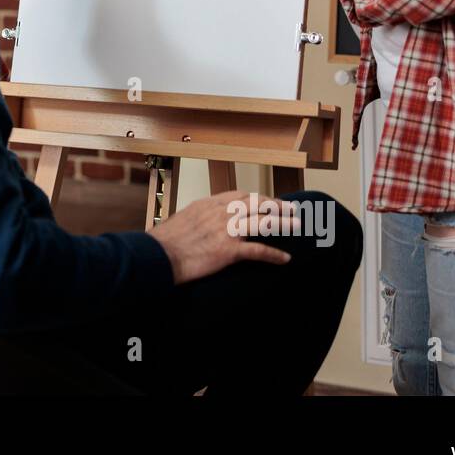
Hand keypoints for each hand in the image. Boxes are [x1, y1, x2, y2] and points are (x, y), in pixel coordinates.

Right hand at [147, 190, 296, 284]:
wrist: (158, 256)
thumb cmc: (164, 243)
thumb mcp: (181, 220)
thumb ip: (197, 218)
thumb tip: (201, 222)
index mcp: (208, 204)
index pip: (239, 195)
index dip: (257, 198)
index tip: (267, 201)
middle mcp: (220, 213)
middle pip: (256, 203)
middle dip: (276, 204)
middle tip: (290, 209)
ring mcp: (226, 230)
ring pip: (263, 221)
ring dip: (283, 223)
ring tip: (297, 225)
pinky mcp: (228, 250)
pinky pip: (258, 250)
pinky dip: (274, 255)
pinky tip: (284, 259)